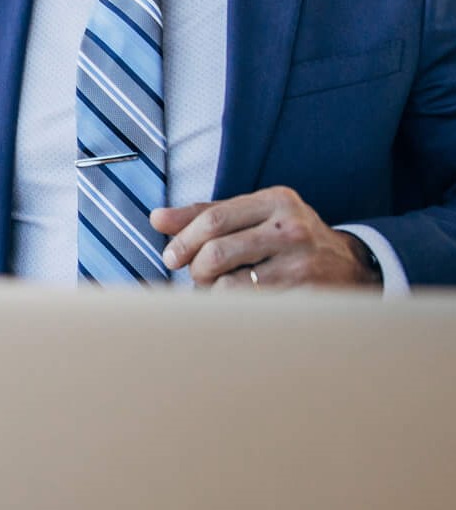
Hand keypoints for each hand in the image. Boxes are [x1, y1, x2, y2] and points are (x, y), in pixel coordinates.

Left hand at [151, 185, 381, 289]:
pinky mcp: (305, 296)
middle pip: (217, 250)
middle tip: (196, 276)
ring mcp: (300, 263)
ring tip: (221, 290)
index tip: (170, 257)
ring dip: (213, 292)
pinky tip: (241, 303)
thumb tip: (157, 218)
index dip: (183, 240)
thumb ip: (207, 215)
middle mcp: (291, 227)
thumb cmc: (289, 241)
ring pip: (229, 284)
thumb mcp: (256, 217)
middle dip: (195, 268)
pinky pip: (248, 308)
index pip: (214, 217)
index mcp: (276, 200)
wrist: (351, 269)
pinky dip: (233, 308)